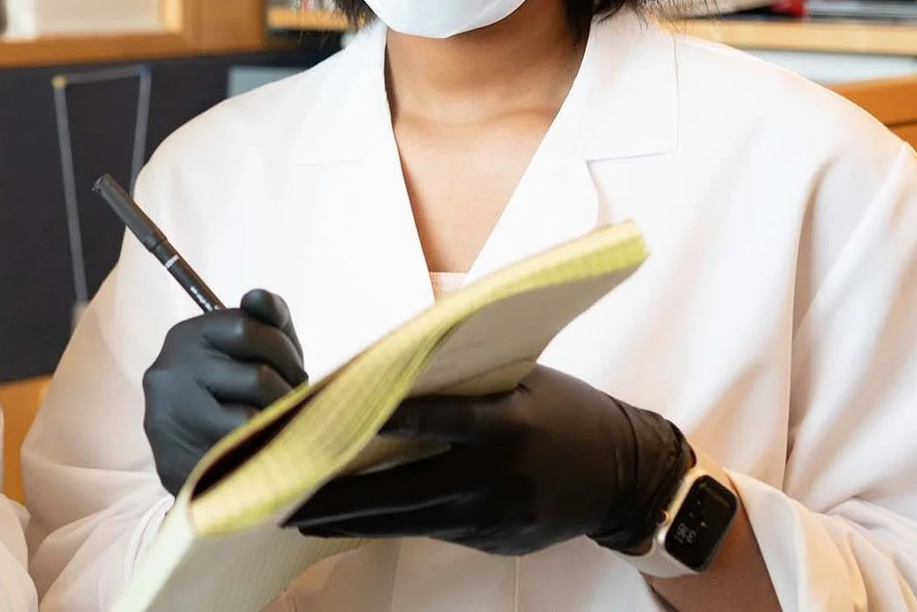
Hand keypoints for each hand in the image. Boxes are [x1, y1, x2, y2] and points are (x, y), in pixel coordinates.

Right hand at [142, 289, 306, 494]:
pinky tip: (255, 448)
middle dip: (286, 389)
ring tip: (274, 425)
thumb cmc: (233, 403)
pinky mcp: (177, 451)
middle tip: (291, 401)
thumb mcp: (250, 354)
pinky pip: (243, 442)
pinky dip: (260, 444)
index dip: (282, 349)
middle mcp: (171, 367)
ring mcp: (172, 410)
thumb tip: (257, 296)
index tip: (292, 369)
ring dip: (276, 419)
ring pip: (252, 414)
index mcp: (188, 335)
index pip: (247, 324)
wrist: (202, 477)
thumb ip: (267, 321)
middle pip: (256, 370)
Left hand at [285, 365, 691, 557]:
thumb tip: (391, 376)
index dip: (391, 419)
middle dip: (343, 498)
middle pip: (407, 490)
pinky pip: (436, 530)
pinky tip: (356, 521)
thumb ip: (466, 384)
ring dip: (355, 521)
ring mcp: (496, 517)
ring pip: (412, 520)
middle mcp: (500, 476)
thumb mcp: (524, 382)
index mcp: (509, 424)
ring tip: (304, 517)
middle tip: (290, 498)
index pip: (441, 419)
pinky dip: (396, 523)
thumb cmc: (566, 412)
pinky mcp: (496, 541)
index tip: (337, 421)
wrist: (626, 476)